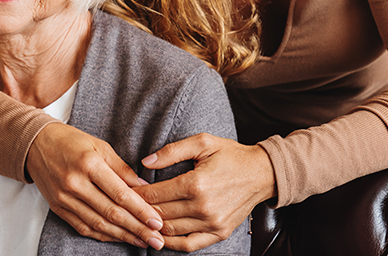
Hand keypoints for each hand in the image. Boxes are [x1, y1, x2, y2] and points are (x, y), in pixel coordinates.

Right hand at [26, 122, 165, 249]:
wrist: (35, 144)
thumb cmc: (71, 141)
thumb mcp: (99, 146)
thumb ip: (121, 169)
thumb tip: (144, 188)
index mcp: (89, 164)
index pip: (120, 194)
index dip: (141, 211)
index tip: (158, 222)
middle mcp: (75, 183)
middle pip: (111, 213)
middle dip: (137, 228)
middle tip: (157, 240)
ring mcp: (64, 198)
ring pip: (98, 224)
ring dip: (123, 236)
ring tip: (143, 242)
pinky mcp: (57, 207)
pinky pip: (83, 227)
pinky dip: (102, 235)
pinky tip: (119, 238)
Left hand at [135, 133, 276, 251]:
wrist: (263, 173)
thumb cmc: (231, 155)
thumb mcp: (202, 142)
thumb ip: (171, 151)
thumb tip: (145, 162)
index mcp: (195, 183)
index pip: (155, 195)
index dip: (136, 194)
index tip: (124, 192)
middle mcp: (202, 207)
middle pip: (159, 214)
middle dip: (139, 211)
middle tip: (125, 206)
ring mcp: (211, 223)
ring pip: (170, 230)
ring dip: (151, 227)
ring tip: (137, 220)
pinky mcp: (219, 233)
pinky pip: (189, 244)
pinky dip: (171, 243)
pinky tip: (159, 237)